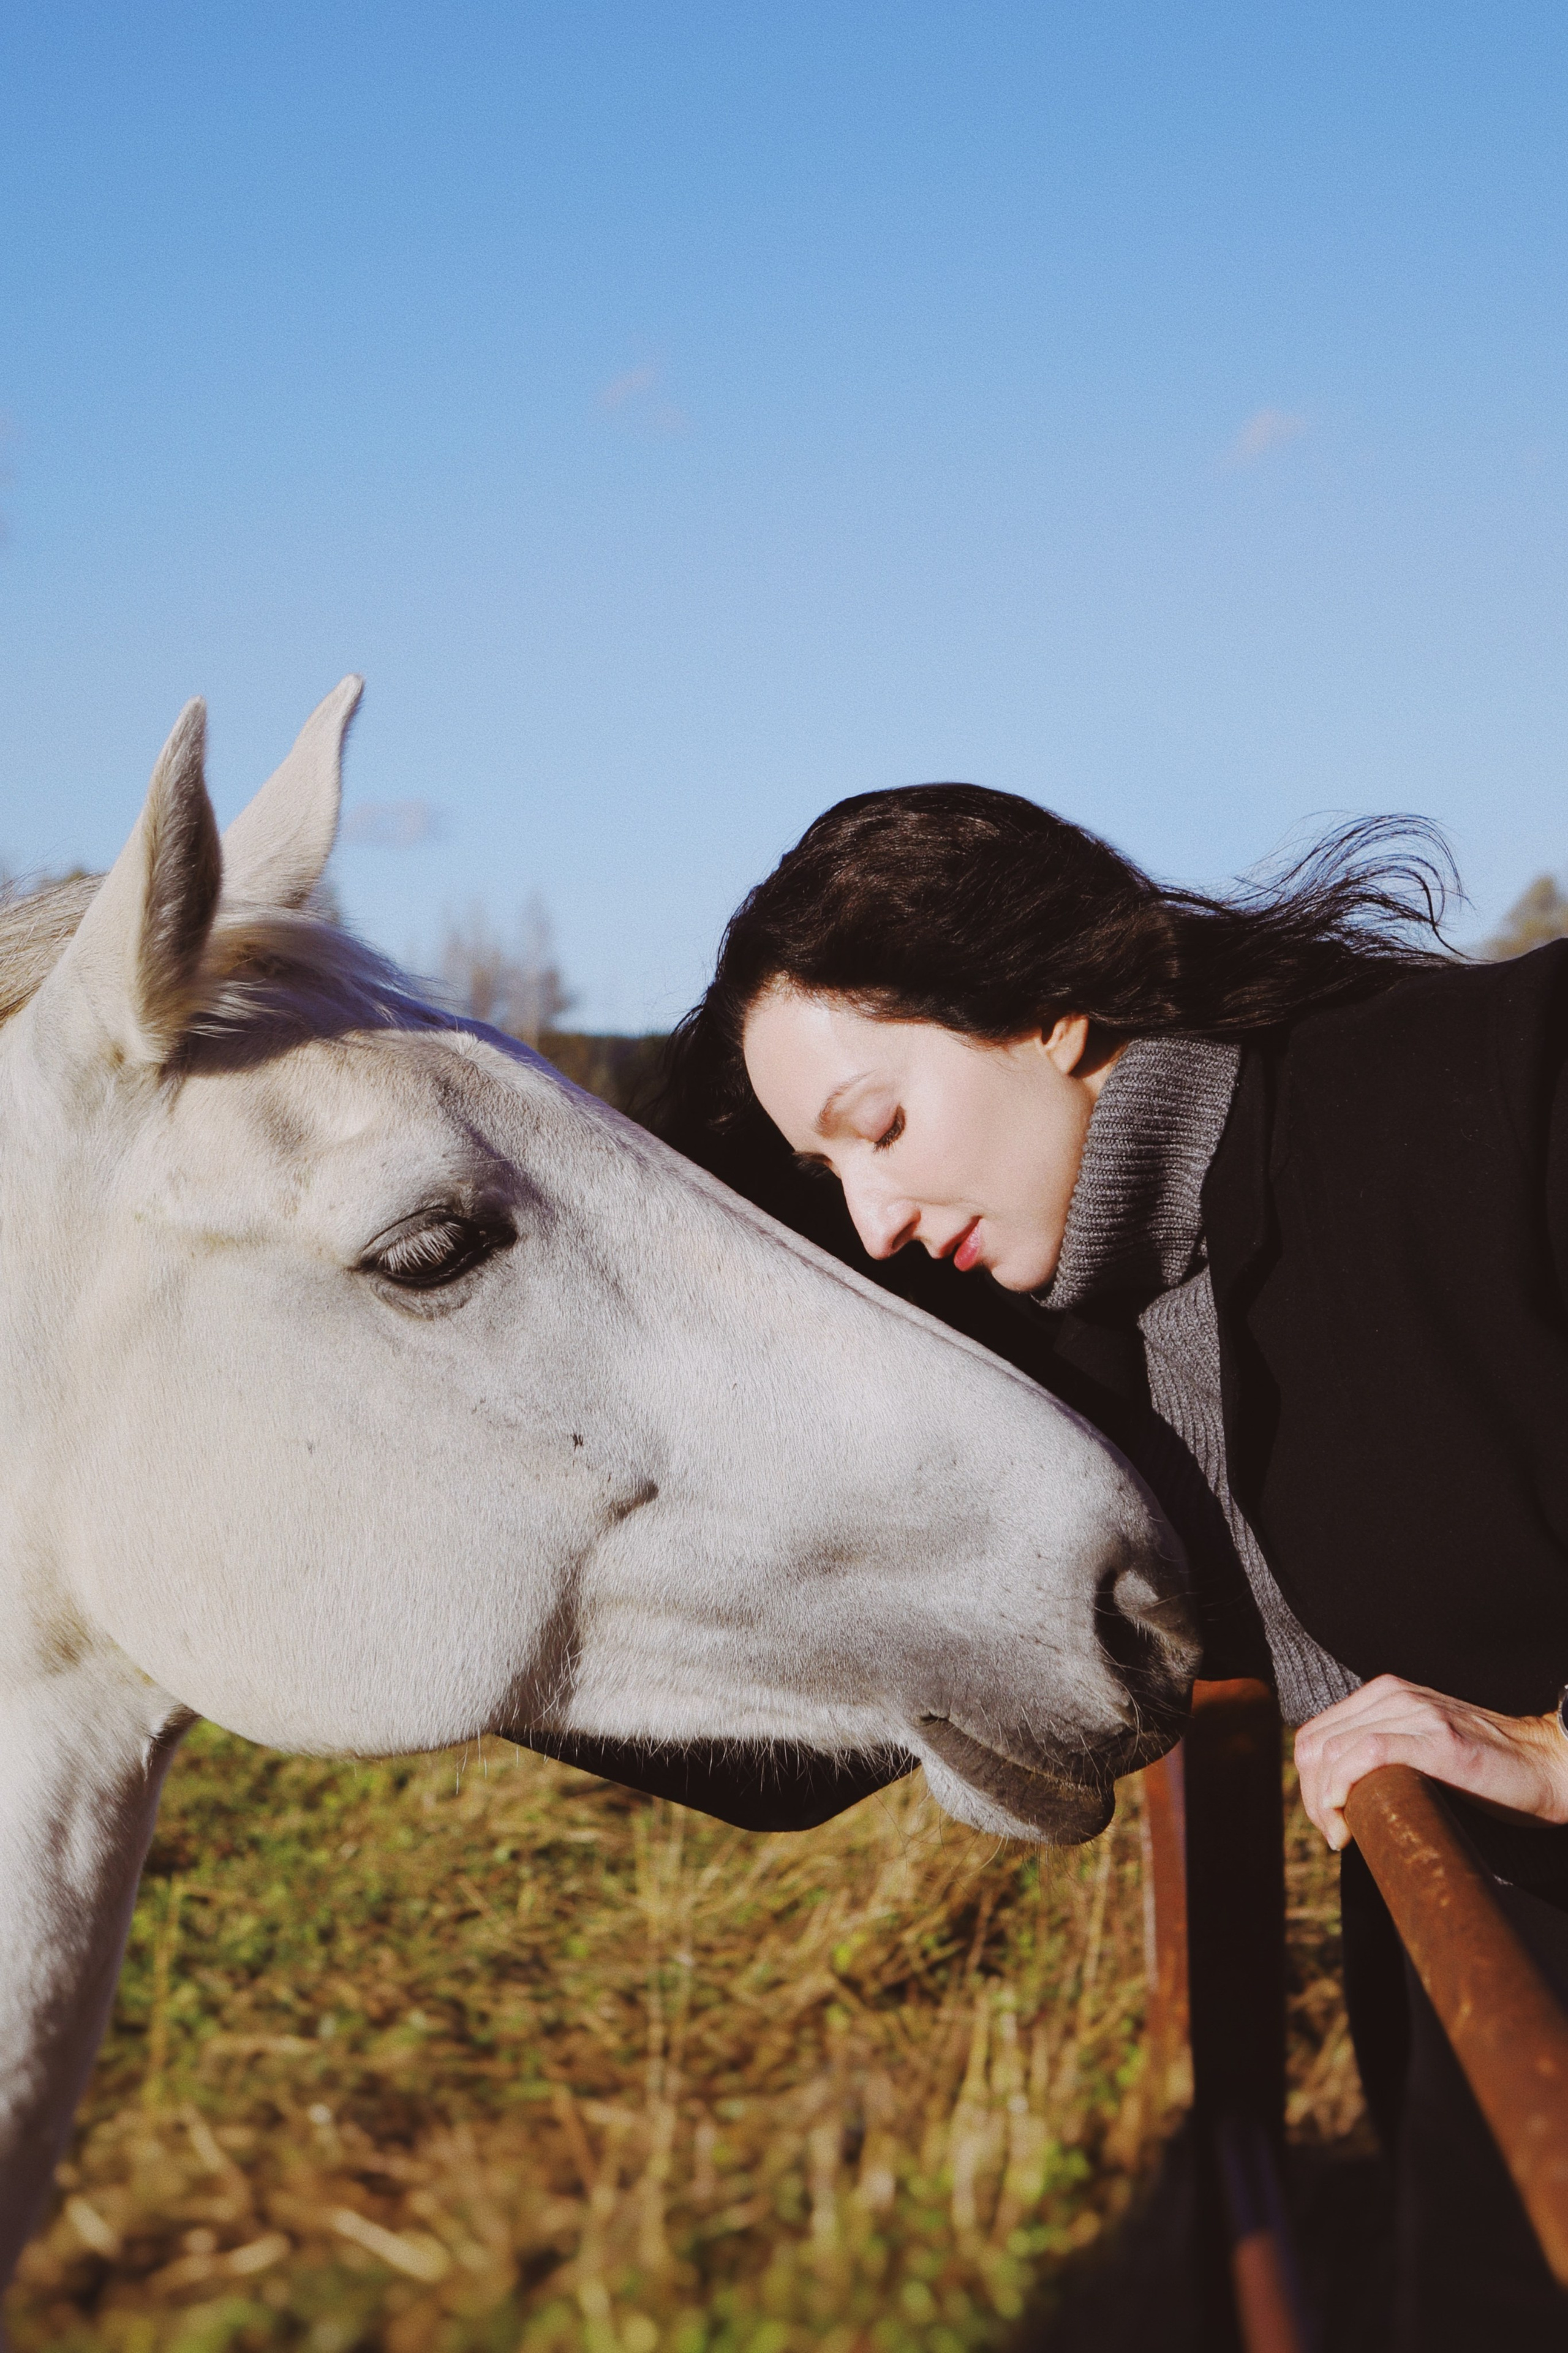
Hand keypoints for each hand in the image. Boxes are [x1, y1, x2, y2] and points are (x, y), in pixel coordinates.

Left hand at [1293, 1673, 1567, 1851]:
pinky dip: (1344, 1787)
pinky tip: (1352, 1820)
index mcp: (1386, 1694)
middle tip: (1335, 1835)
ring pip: (1334, 1751)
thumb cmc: (1487, 1772)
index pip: (1315, 1734)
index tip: (1329, 1821)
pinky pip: (1368, 1754)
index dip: (1307, 1782)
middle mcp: (1396, 1695)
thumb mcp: (1421, 1749)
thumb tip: (1335, 1794)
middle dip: (1310, 1798)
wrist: (1548, 1766)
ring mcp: (1418, 1713)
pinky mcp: (1440, 1740)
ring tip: (1344, 1835)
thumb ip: (1382, 1752)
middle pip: (1315, 1745)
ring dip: (1323, 1802)